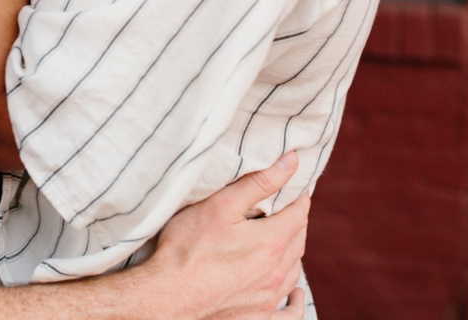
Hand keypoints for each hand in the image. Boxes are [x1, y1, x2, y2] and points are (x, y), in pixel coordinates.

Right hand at [144, 151, 310, 319]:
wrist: (167, 297)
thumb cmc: (188, 248)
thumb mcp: (221, 205)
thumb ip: (259, 183)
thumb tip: (292, 162)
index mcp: (272, 242)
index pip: (300, 212)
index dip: (298, 196)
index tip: (293, 187)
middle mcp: (277, 272)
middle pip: (299, 239)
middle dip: (295, 221)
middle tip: (284, 209)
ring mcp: (269, 298)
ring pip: (294, 270)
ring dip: (292, 253)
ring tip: (283, 241)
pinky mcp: (258, 317)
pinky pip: (289, 311)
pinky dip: (295, 300)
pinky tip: (294, 294)